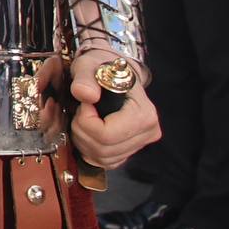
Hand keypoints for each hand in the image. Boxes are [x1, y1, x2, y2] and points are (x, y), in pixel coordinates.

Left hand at [66, 54, 159, 169]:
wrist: (114, 76)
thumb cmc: (103, 70)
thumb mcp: (89, 66)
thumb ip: (84, 78)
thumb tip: (84, 94)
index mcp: (144, 113)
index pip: (108, 134)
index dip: (86, 122)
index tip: (84, 104)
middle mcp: (148, 132)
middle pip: (104, 149)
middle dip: (82, 132)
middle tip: (80, 112)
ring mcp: (140, 144)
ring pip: (102, 158)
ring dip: (83, 141)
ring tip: (83, 120)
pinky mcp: (130, 151)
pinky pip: (104, 162)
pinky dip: (89, 151)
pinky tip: (88, 132)